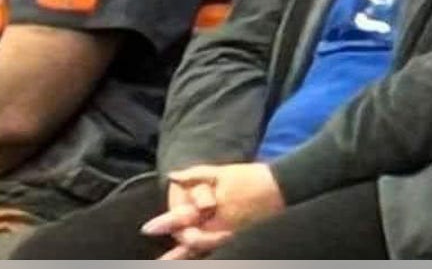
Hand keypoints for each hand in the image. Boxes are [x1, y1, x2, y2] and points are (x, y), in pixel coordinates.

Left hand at [146, 163, 285, 258]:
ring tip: (168, 262)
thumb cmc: (251, 178)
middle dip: (177, 247)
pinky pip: (220, 250)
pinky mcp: (241, 238)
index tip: (147, 228)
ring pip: (205, 251)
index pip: (184, 220)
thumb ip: (195, 175)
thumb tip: (172, 177)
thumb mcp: (222, 172)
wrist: (284, 188)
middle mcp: (223, 228)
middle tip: (160, 249)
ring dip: (186, 256)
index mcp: (215, 211)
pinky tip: (196, 256)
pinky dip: (205, 255)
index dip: (165, 224)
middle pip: (193, 243)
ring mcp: (233, 236)